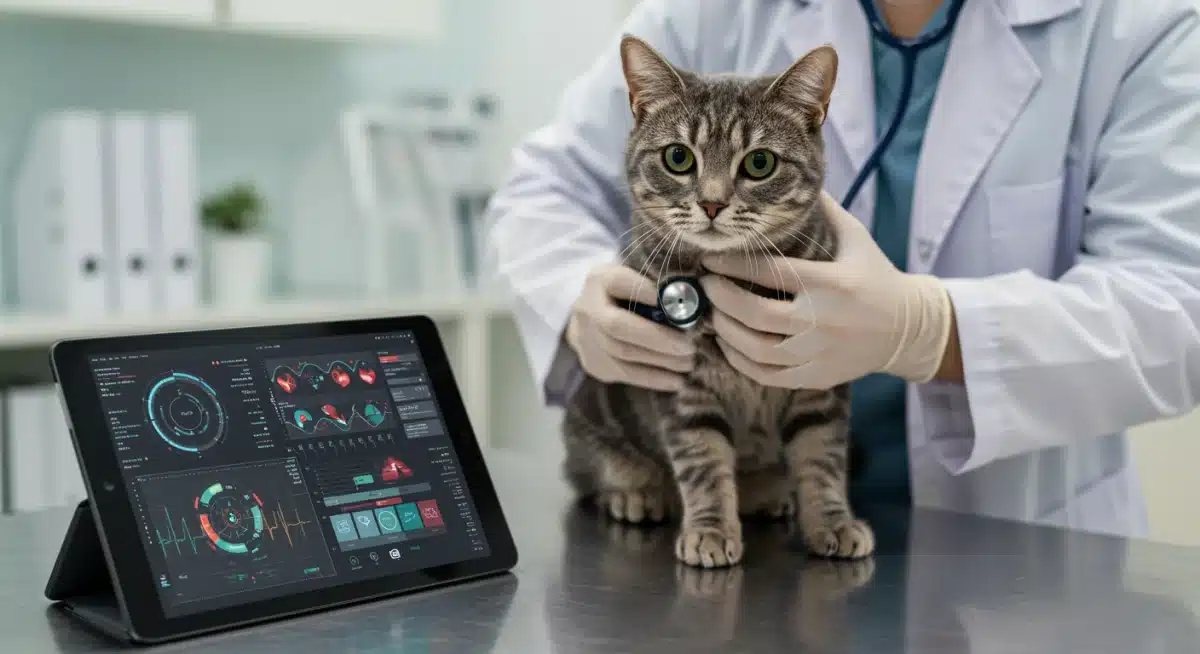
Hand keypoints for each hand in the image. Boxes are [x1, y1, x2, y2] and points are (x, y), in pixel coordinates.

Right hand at [566, 262, 696, 390]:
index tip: (676, 301)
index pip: (618, 282)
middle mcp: (587, 308)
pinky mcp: (593, 363)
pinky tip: (676, 380)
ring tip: (688, 363)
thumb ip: (657, 285)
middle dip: (657, 338)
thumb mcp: (637, 278)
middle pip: (618, 326)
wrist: (592, 320)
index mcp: (600, 279)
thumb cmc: (628, 295)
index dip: (644, 291)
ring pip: (622, 353)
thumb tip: (692, 298)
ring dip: (660, 361)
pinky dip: (654, 378)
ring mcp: (586, 337)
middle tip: (689, 346)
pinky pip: (625, 373)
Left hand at [700, 191, 953, 389]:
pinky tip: (728, 344)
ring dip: (725, 331)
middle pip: (756, 314)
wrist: (907, 327)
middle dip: (721, 298)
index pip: (770, 272)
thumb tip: (798, 174)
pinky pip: (768, 374)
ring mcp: (820, 351)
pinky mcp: (818, 375)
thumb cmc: (875, 275)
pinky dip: (741, 361)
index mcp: (831, 282)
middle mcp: (824, 319)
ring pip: (757, 349)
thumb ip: (824, 210)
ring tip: (713, 313)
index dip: (733, 265)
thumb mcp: (856, 237)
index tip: (709, 258)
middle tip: (706, 285)